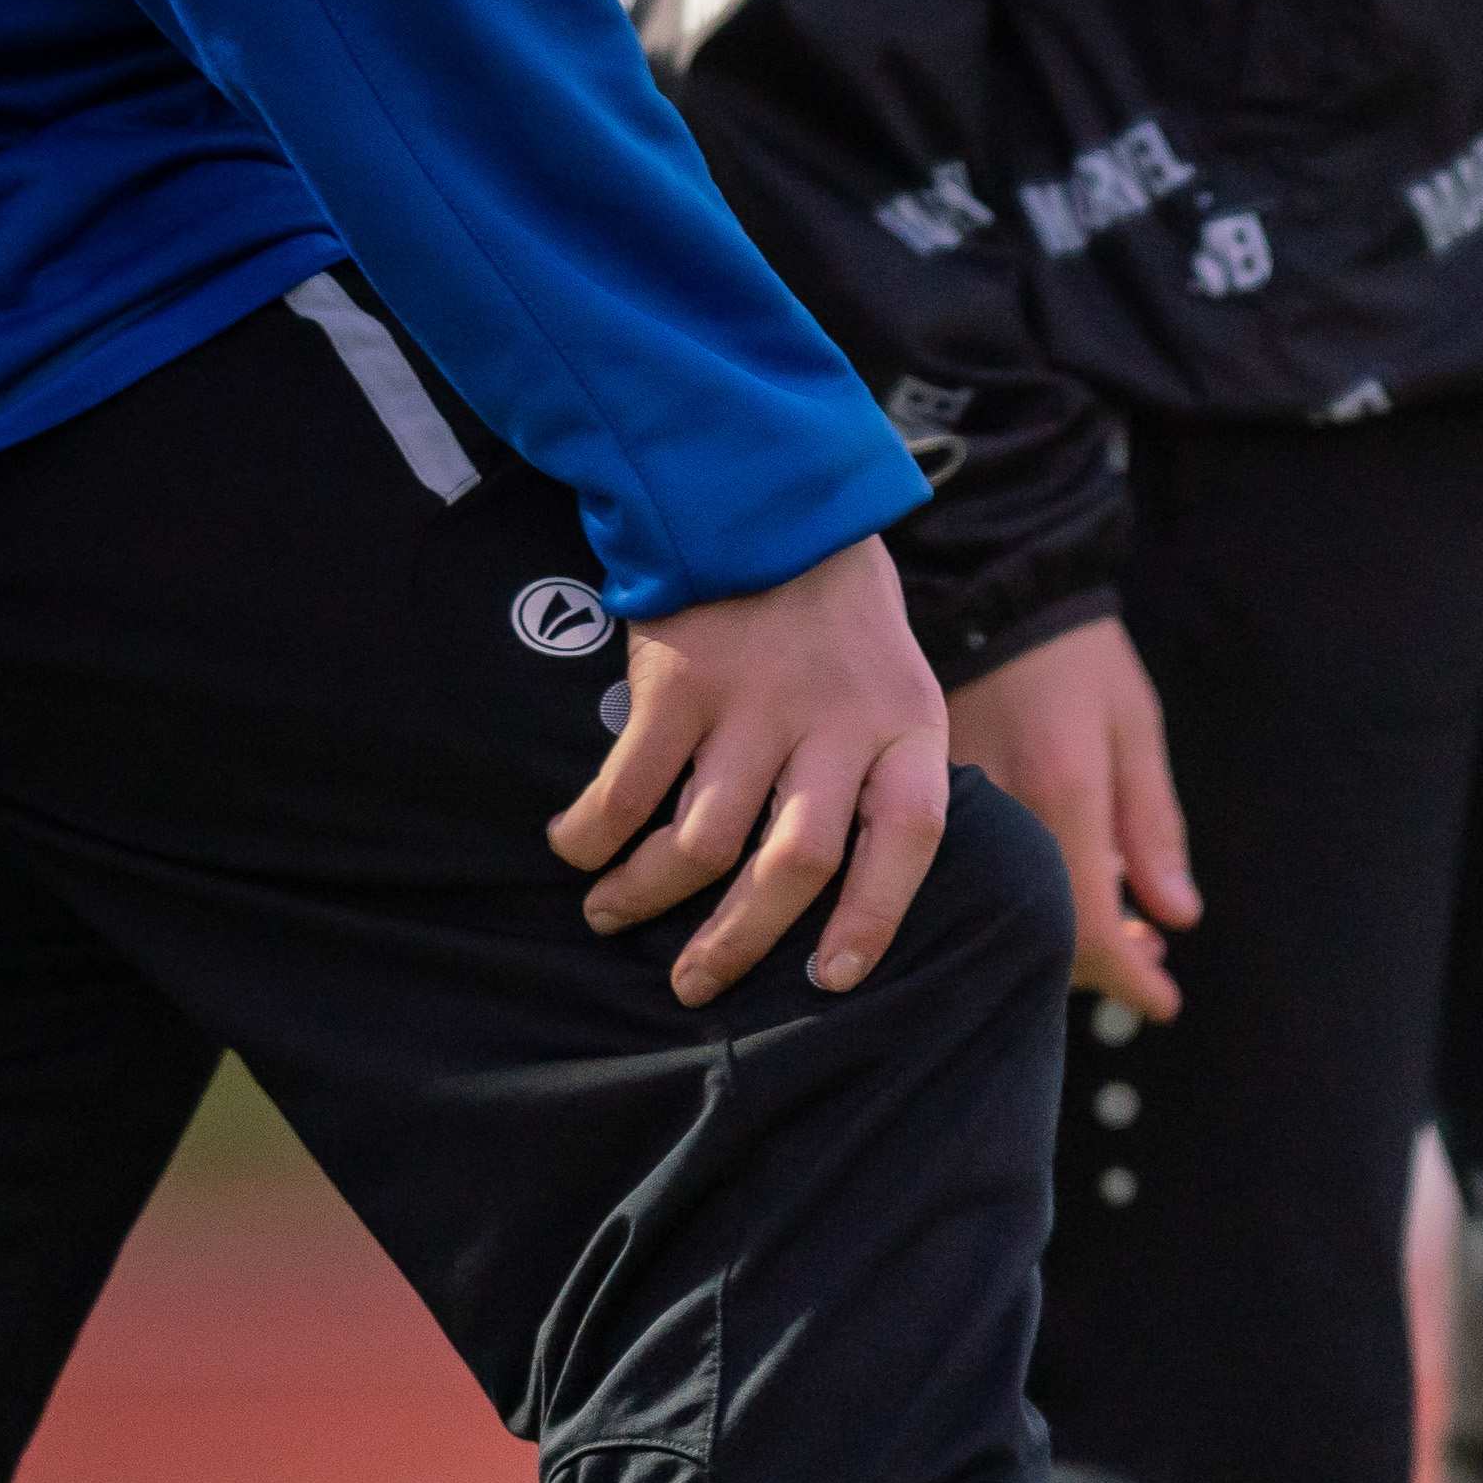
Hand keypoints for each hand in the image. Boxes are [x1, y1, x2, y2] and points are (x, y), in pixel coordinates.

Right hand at [551, 534, 961, 1002]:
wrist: (762, 495)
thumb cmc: (836, 618)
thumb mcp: (896, 686)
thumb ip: (878, 775)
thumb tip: (842, 893)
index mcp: (906, 727)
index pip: (906, 841)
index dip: (872, 918)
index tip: (831, 980)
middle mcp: (836, 723)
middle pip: (793, 866)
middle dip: (738, 941)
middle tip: (694, 986)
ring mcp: (754, 704)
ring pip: (703, 840)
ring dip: (648, 894)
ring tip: (611, 917)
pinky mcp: (679, 680)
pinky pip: (630, 784)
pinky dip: (596, 831)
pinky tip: (577, 850)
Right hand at [951, 617, 1199, 1023]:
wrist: (990, 586)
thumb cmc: (1076, 654)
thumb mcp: (1134, 727)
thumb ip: (1153, 826)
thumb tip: (1175, 917)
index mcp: (1061, 794)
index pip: (1091, 927)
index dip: (1130, 979)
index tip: (1163, 1004)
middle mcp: (1000, 816)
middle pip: (1041, 934)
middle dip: (1099, 960)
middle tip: (1144, 954)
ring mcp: (950, 812)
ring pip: (1001, 914)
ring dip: (1056, 932)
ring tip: (1106, 921)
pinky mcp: (915, 802)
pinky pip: (964, 881)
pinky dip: (1010, 898)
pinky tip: (1041, 886)